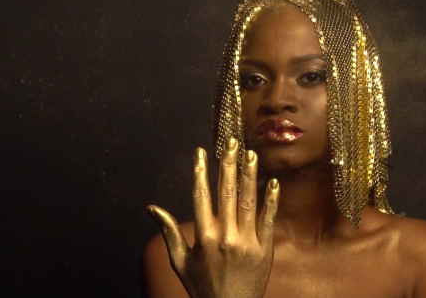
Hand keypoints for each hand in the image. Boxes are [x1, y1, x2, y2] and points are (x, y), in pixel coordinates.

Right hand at [147, 137, 279, 297]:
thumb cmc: (201, 287)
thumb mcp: (179, 261)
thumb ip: (168, 232)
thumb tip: (152, 209)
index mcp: (203, 237)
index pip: (201, 195)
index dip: (200, 171)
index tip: (201, 152)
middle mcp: (225, 236)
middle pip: (227, 192)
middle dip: (229, 164)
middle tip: (232, 143)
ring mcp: (247, 241)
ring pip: (249, 201)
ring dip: (250, 175)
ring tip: (251, 153)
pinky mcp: (265, 249)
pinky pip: (268, 219)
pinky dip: (271, 199)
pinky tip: (273, 181)